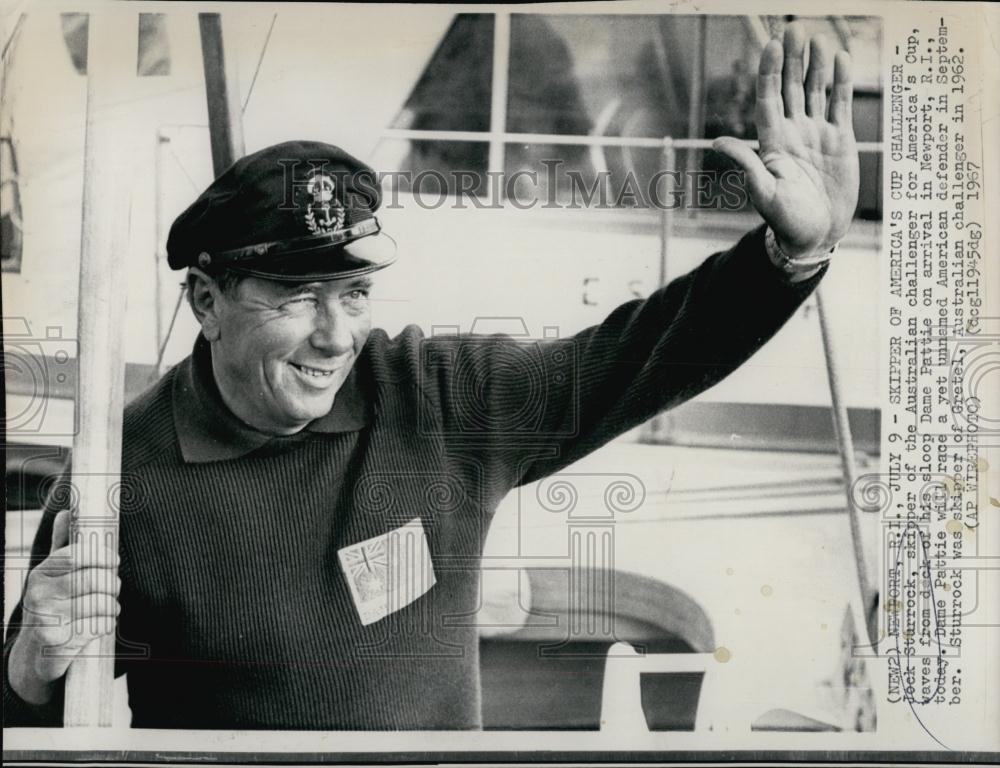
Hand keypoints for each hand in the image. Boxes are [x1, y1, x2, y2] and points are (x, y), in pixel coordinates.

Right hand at [8, 510, 119, 705]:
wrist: (36, 653)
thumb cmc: (54, 605)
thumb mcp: (54, 575)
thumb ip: (62, 545)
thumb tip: (66, 512)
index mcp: (41, 573)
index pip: (79, 553)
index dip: (104, 556)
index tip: (114, 561)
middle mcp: (38, 593)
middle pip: (95, 579)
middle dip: (113, 584)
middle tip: (114, 588)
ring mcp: (46, 618)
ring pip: (102, 603)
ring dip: (113, 606)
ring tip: (109, 607)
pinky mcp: (58, 642)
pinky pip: (100, 625)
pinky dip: (108, 623)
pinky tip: (100, 624)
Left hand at [714, 22, 859, 255]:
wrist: (815, 236)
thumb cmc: (786, 220)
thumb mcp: (764, 193)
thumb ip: (745, 165)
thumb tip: (717, 143)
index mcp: (772, 142)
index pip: (768, 99)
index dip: (769, 72)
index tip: (772, 45)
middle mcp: (792, 132)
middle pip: (790, 88)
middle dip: (792, 59)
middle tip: (795, 28)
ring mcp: (816, 134)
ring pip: (814, 91)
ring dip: (815, 66)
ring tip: (818, 39)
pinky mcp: (839, 140)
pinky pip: (838, 104)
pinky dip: (840, 82)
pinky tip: (841, 59)